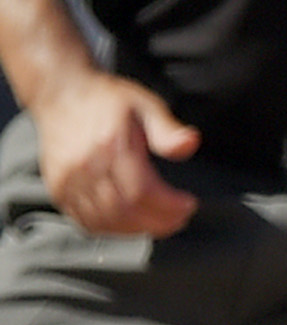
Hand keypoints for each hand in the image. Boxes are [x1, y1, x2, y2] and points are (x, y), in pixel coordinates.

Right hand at [33, 71, 198, 237]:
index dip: (168, 206)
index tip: (188, 205)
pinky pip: (84, 221)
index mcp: (110, 146)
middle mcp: (84, 166)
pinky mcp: (58, 189)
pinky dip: (111, 229)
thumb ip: (167, 129)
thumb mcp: (146, 105)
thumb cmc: (107, 100)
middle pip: (124, 211)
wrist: (61, 95)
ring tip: (159, 223)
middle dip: (157, 222)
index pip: (141, 192)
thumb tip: (189, 144)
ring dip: (136, 229)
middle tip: (178, 220)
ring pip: (104, 220)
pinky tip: (130, 225)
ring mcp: (67, 180)